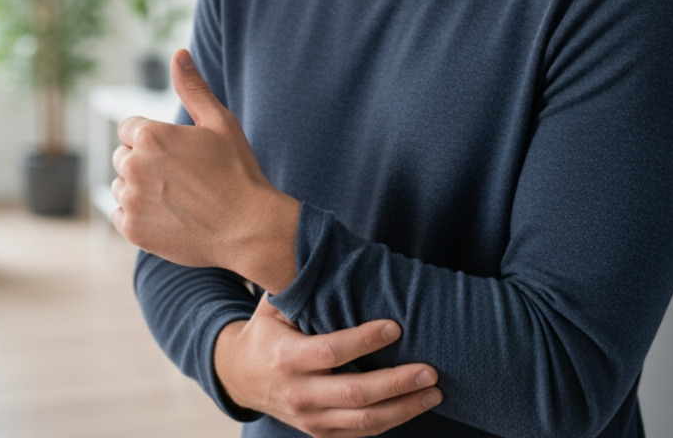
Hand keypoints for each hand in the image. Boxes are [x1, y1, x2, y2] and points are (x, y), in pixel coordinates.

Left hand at [112, 49, 300, 291]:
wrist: (248, 228)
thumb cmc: (237, 171)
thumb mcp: (219, 122)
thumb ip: (192, 87)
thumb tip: (179, 53)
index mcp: (150, 135)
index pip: (130, 127)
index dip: (153, 138)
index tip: (177, 152)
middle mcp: (133, 166)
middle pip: (122, 155)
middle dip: (144, 161)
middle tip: (180, 175)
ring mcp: (130, 200)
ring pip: (120, 185)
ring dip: (139, 187)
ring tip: (176, 195)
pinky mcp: (132, 229)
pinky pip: (120, 214)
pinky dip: (138, 214)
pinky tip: (168, 214)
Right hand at [215, 296, 442, 437]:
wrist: (239, 377)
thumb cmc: (266, 332)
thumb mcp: (274, 306)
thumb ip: (300, 286)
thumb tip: (331, 252)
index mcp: (286, 358)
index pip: (331, 352)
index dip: (364, 341)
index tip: (395, 326)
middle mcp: (298, 394)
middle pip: (354, 394)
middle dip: (396, 383)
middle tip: (429, 371)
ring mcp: (309, 418)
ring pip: (363, 421)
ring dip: (403, 408)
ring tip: (433, 393)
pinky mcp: (320, 432)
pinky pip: (360, 433)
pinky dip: (391, 421)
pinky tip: (414, 406)